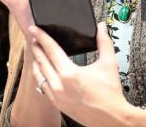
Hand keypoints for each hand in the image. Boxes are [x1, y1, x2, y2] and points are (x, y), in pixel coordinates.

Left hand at [29, 23, 145, 126]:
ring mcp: (56, 96)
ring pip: (39, 74)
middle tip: (33, 37)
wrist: (111, 118)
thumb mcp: (109, 64)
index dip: (41, 37)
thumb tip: (102, 27)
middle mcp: (59, 85)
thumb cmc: (110, 94)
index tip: (34, 29)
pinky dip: (40, 75)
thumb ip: (104, 42)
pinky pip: (42, 86)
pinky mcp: (57, 103)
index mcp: (70, 74)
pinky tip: (42, 70)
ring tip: (36, 52)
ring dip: (36, 61)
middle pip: (41, 61)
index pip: (51, 50)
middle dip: (36, 47)